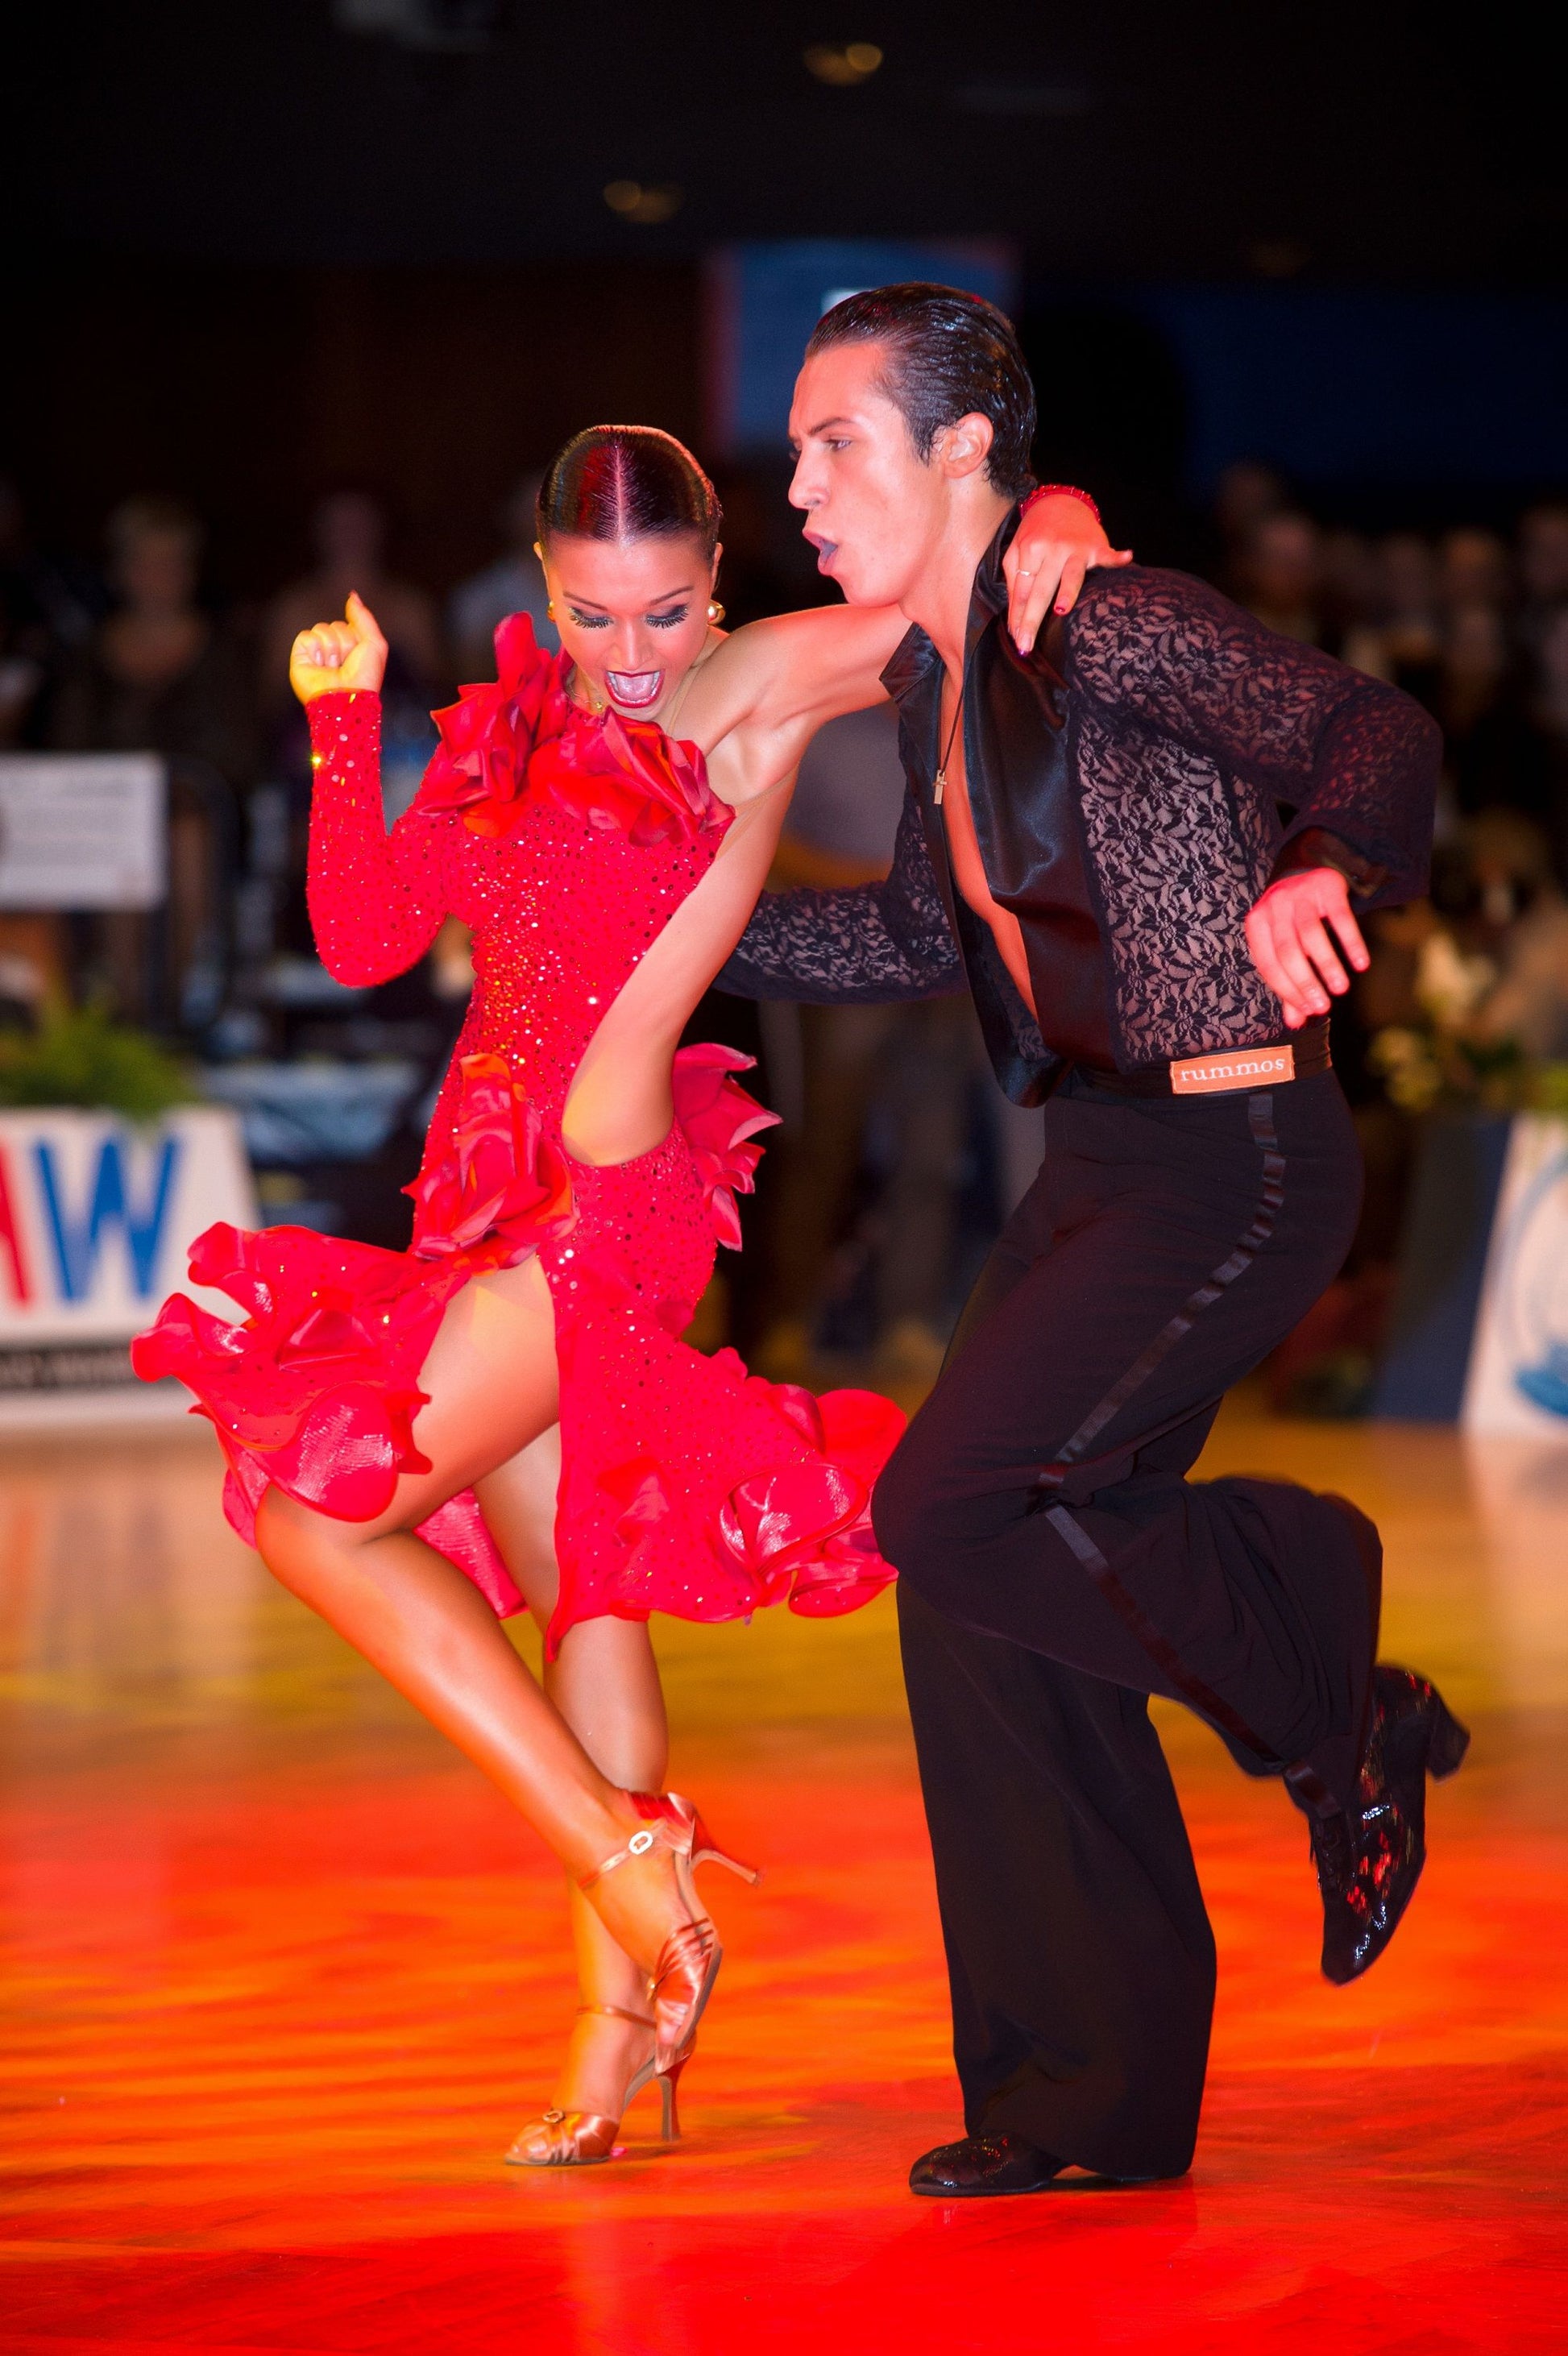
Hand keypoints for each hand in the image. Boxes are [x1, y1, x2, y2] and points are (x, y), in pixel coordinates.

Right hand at [288, 591, 387, 704]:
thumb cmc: (364, 677)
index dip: (355, 638)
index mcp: (349, 648)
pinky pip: (306, 636)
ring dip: (332, 648)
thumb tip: (352, 596)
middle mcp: (332, 651)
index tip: (358, 657)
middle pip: (335, 625)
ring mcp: (315, 654)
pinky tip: (320, 666)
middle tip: (346, 664)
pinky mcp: (299, 658)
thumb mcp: (374, 643)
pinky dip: (316, 650)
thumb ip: (363, 617)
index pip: (348, 625)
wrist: (347, 698)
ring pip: (321, 629)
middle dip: (344, 643)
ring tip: (333, 667)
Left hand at [1005, 495, 1132, 655]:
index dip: (1018, 617)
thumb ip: (1014, 581)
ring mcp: (1074, 548)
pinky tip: (1126, 558)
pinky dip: (1117, 557)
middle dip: (1032, 619)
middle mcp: (1050, 550)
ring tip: (1062, 610)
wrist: (1060, 501)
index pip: (1022, 591)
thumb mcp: (1017, 552)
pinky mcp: (1095, 545)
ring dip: (1068, 591)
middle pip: (1040, 590)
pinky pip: (1107, 554)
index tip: (1018, 641)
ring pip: (1070, 575)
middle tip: (1027, 645)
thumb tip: (1015, 618)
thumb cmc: (1037, 533)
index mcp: (1029, 551)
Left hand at [1245, 867, 1369, 1029]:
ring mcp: (1299, 895)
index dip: (1287, 991)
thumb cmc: (1289, 917)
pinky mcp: (1326, 887)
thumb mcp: (1281, 944)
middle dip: (1306, 983)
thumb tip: (1295, 1023)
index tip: (1307, 1011)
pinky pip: (1341, 918)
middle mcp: (1274, 908)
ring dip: (1327, 965)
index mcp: (1256, 925)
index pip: (1268, 965)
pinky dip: (1351, 943)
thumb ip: (1288, 982)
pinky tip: (1361, 964)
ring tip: (1341, 989)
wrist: (1305, 865)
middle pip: (1288, 952)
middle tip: (1324, 1007)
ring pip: (1312, 936)